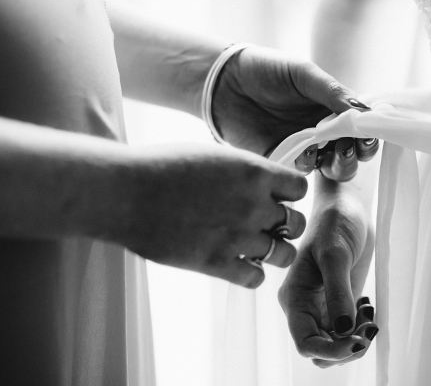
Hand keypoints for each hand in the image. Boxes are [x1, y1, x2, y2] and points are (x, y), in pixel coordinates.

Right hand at [108, 142, 307, 287]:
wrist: (126, 193)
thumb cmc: (163, 167)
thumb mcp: (215, 156)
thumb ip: (245, 172)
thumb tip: (265, 183)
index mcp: (254, 173)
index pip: (299, 188)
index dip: (289, 194)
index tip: (277, 197)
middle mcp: (254, 205)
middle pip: (297, 223)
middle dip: (287, 224)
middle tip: (270, 225)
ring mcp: (237, 237)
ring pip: (284, 254)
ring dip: (274, 251)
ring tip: (257, 247)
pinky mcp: (216, 264)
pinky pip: (255, 278)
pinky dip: (251, 274)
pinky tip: (237, 264)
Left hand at [211, 45, 378, 179]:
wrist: (223, 81)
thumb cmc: (266, 69)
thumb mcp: (304, 74)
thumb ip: (333, 92)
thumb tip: (364, 109)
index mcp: (332, 108)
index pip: (360, 128)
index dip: (369, 136)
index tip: (368, 136)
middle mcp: (322, 131)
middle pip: (350, 154)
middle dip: (355, 155)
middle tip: (348, 147)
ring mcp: (303, 147)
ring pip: (331, 167)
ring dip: (338, 164)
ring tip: (332, 153)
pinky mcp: (281, 159)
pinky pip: (301, 171)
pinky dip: (308, 165)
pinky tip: (303, 153)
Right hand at [278, 184, 376, 366]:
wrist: (347, 204)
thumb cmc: (334, 221)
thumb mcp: (335, 254)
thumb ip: (338, 293)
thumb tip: (342, 330)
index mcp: (294, 297)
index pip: (305, 342)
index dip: (330, 351)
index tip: (356, 342)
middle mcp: (305, 306)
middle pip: (321, 350)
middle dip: (346, 347)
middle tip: (369, 326)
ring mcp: (322, 305)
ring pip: (336, 344)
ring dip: (356, 339)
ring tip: (369, 313)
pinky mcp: (340, 301)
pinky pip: (348, 330)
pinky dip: (361, 327)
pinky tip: (368, 305)